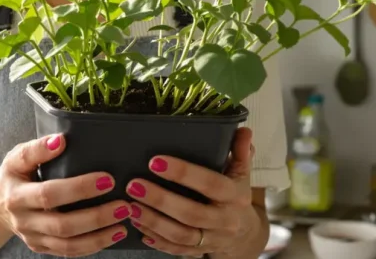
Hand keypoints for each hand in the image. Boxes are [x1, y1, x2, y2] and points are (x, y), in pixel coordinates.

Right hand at [0, 133, 130, 256]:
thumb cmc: (14, 175)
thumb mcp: (17, 157)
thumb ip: (36, 149)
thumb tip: (60, 140)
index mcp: (18, 195)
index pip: (50, 193)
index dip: (79, 188)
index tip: (108, 179)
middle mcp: (24, 220)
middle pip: (62, 225)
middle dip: (96, 217)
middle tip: (123, 205)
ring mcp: (33, 237)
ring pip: (68, 245)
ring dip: (99, 236)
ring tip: (123, 224)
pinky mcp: (42, 247)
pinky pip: (69, 252)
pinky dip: (93, 246)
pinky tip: (113, 235)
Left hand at [126, 127, 261, 256]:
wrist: (244, 235)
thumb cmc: (235, 197)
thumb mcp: (241, 174)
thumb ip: (239, 151)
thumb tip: (243, 130)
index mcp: (235, 196)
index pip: (211, 183)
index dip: (184, 173)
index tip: (155, 162)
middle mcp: (225, 221)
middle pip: (191, 213)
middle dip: (161, 200)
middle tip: (134, 185)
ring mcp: (211, 240)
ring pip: (180, 235)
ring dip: (153, 221)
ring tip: (131, 206)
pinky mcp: (198, 252)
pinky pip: (175, 249)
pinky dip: (155, 239)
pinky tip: (137, 226)